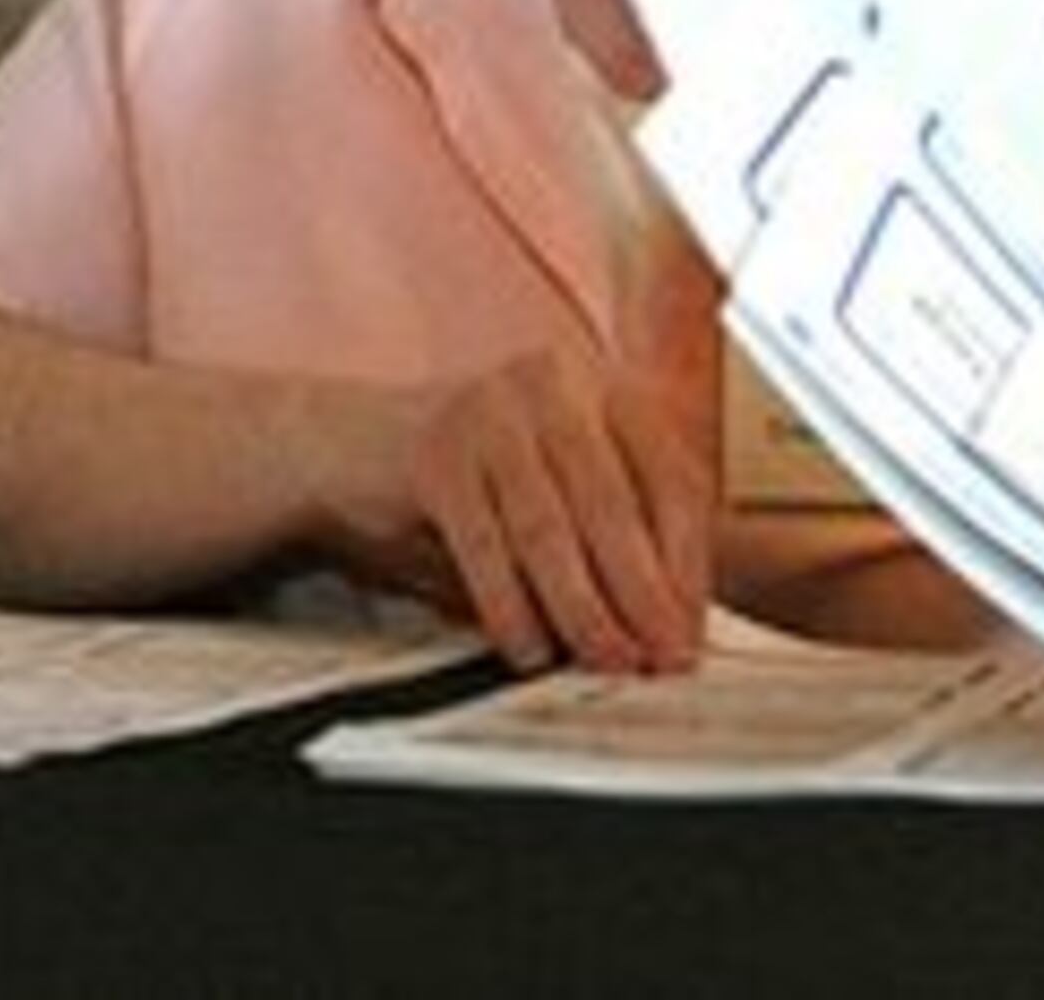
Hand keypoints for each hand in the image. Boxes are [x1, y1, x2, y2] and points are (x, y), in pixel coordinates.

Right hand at [324, 338, 712, 674]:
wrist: (353, 445)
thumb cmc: (479, 480)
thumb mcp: (560, 487)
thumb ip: (615, 536)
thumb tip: (675, 627)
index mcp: (601, 385)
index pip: (670, 477)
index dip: (687, 564)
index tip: (691, 633)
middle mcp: (551, 382)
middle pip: (612, 502)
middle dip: (643, 595)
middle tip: (661, 662)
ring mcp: (489, 408)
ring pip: (550, 526)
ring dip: (584, 609)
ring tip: (605, 662)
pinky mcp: (435, 450)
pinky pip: (486, 543)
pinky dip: (512, 607)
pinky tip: (529, 649)